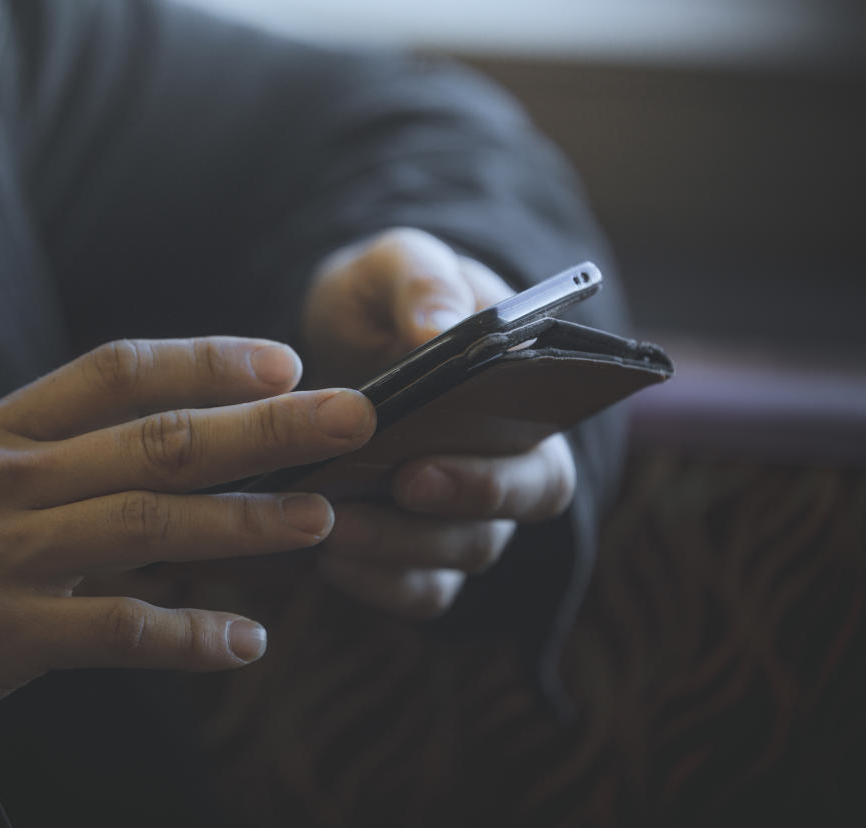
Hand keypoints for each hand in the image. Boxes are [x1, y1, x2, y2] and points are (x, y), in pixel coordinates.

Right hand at [0, 337, 373, 715]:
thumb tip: (206, 441)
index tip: (286, 364)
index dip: (208, 360)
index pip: (120, 372)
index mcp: (9, 428)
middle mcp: (14, 479)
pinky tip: (245, 642)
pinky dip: (188, 636)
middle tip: (351, 419)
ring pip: (149, 526)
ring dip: (244, 522)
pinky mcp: (9, 633)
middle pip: (158, 442)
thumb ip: (77, 449)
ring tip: (318, 519)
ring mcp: (11, 554)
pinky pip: (118, 631)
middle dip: (264, 430)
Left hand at [301, 229, 575, 617]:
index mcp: (524, 413)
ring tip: (327, 524)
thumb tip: (438, 327)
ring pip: (447, 563)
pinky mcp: (411, 554)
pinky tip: (324, 558)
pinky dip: (372, 582)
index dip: (493, 483)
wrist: (342, 332)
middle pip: (494, 530)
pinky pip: (409, 591)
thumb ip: (422, 281)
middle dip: (436, 521)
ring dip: (391, 550)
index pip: (541, 472)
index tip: (423, 468)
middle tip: (381, 494)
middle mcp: (502, 478)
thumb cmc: (387, 299)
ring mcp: (457, 521)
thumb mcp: (396, 266)